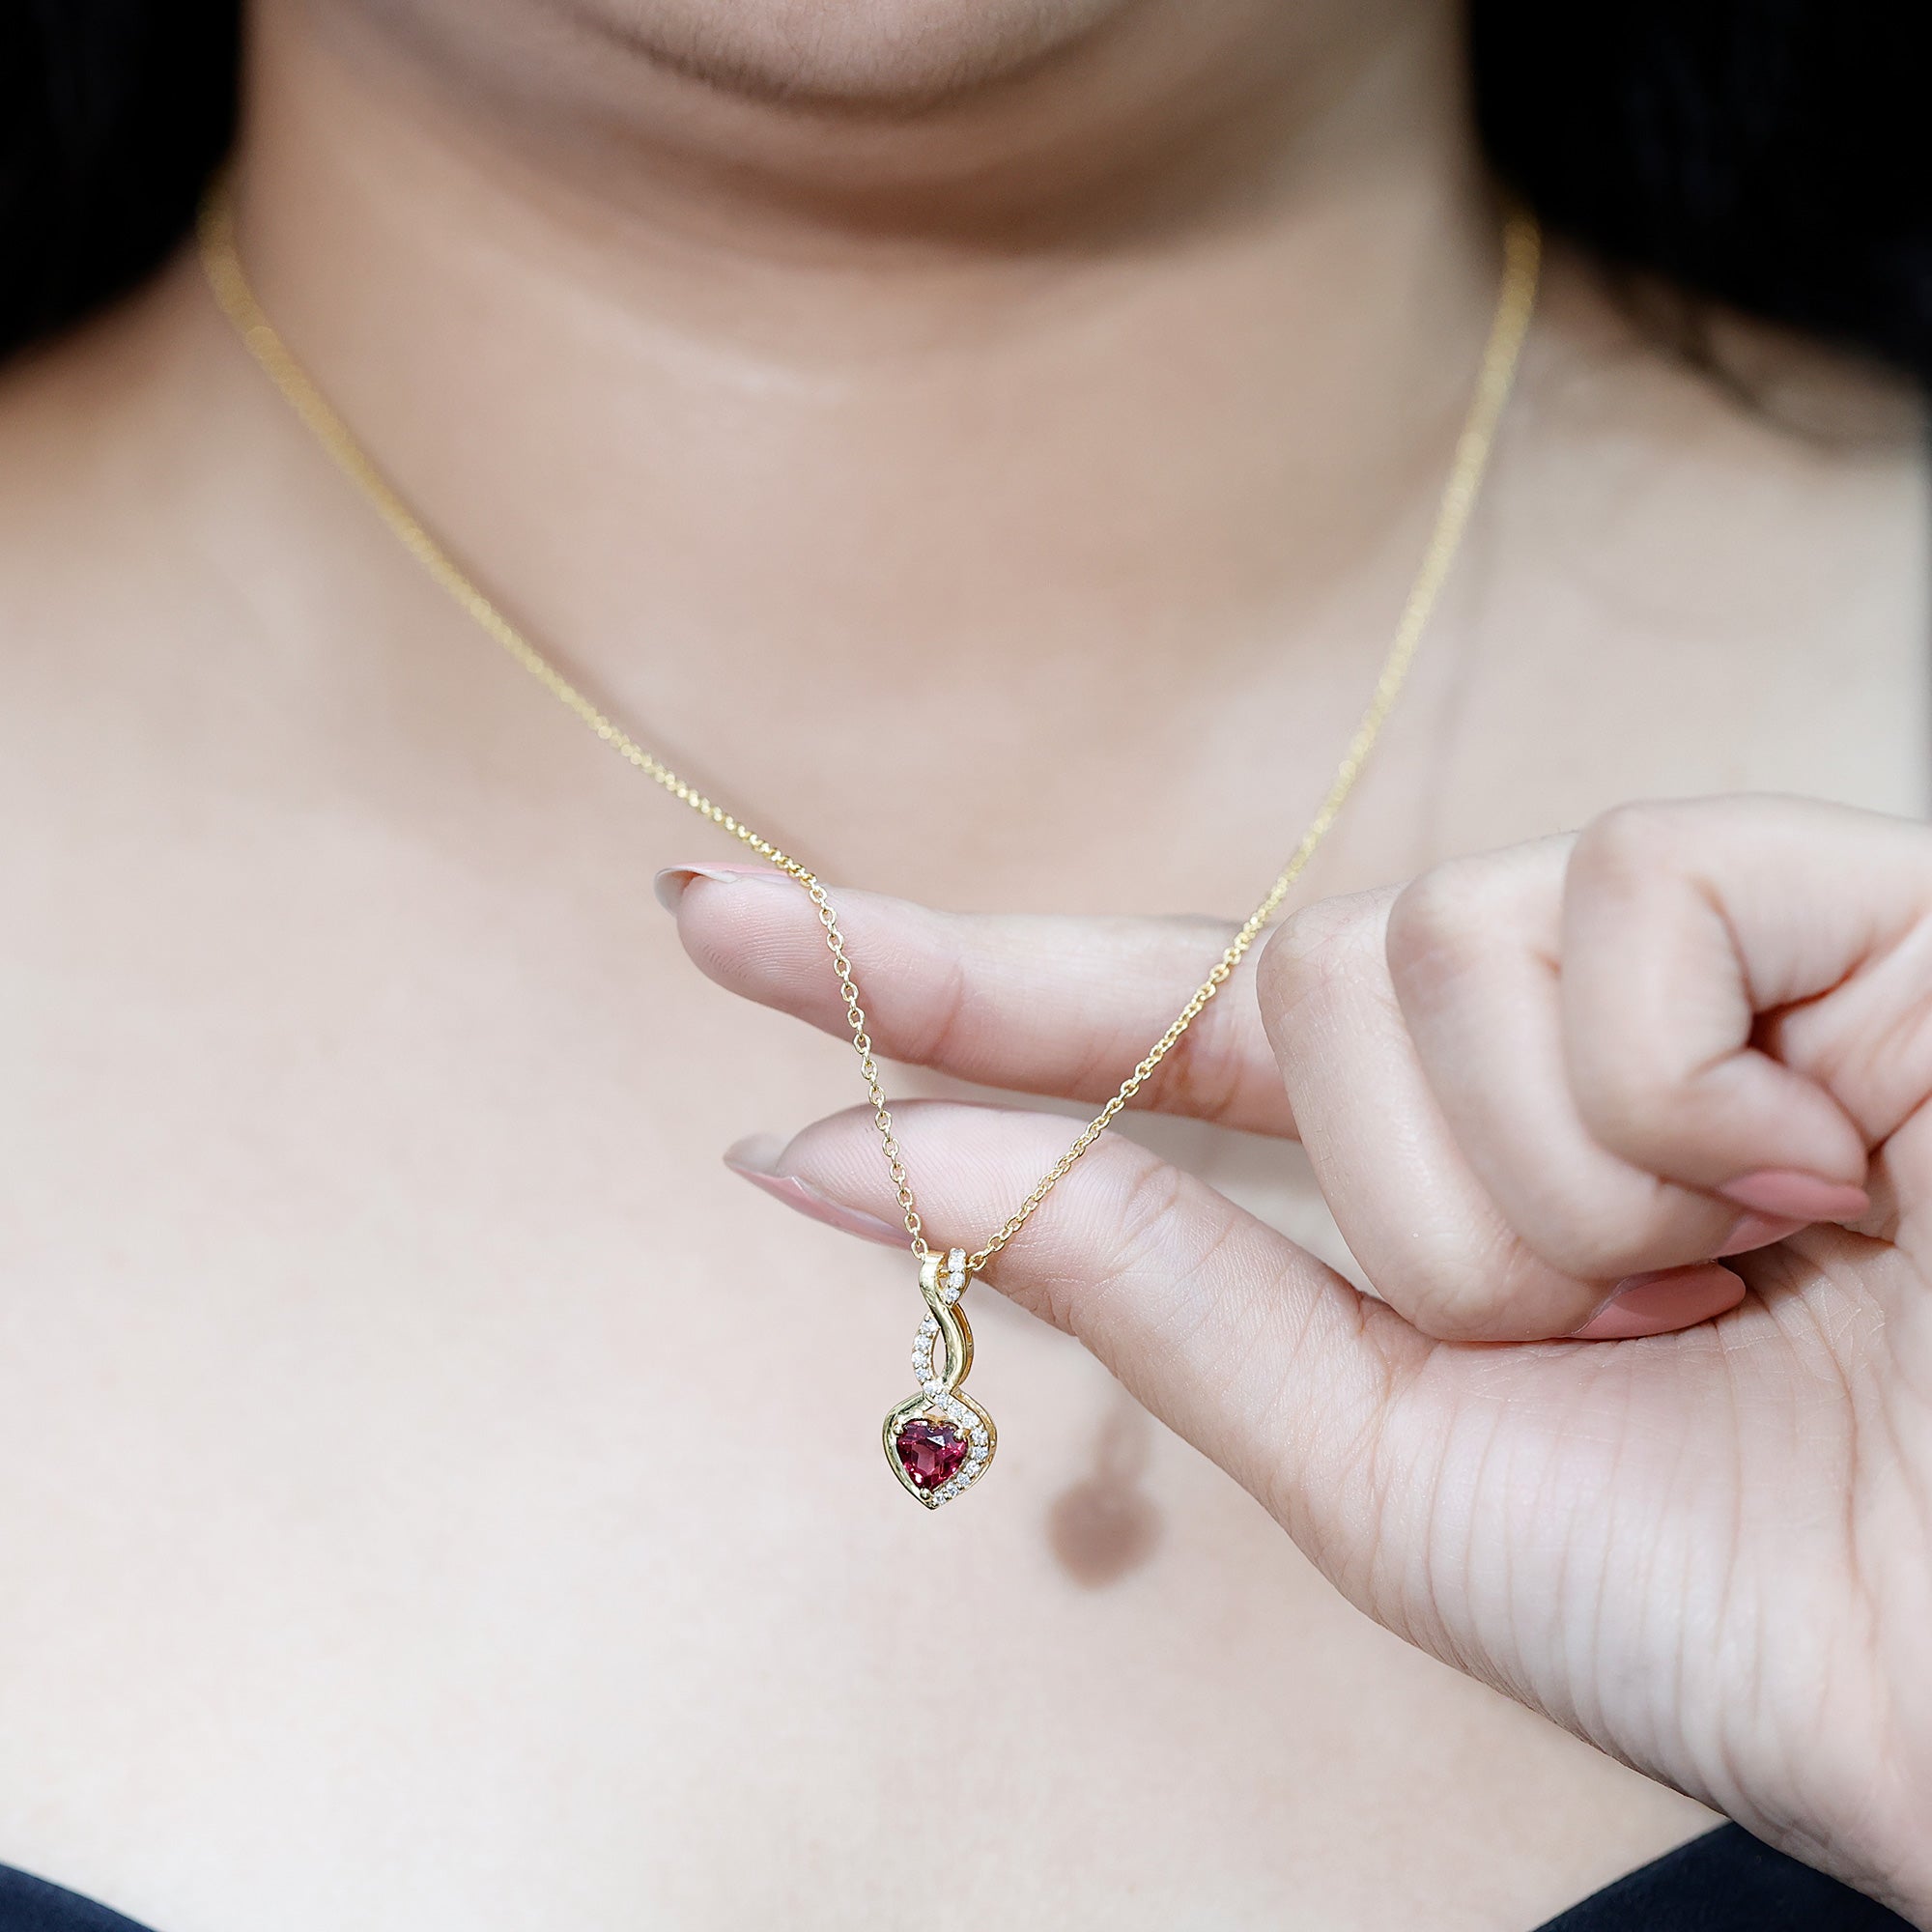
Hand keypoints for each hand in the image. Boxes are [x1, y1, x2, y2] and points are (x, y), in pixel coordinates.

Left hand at [660, 796, 1931, 1920]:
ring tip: (1741, 1286)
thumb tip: (831, 1156)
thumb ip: (1126, 1272)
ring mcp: (1662, 952)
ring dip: (1557, 1191)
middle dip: (1428, 1218)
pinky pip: (1614, 904)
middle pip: (1300, 991)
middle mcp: (1517, 1035)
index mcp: (1414, 1172)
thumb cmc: (1727, 1597)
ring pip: (1426, 956)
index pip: (1123, 1024)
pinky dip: (1678, 1091)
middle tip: (1630, 1338)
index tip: (705, 918)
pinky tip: (1824, 1175)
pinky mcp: (1809, 892)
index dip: (923, 975)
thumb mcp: (1375, 1455)